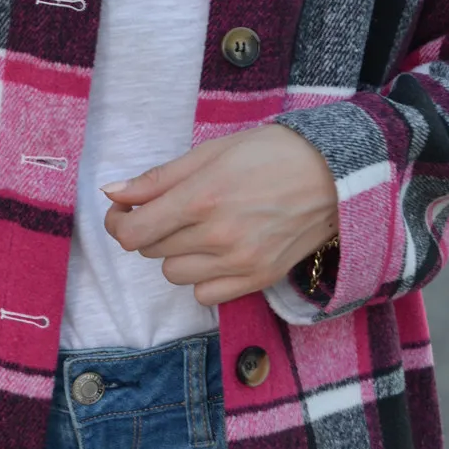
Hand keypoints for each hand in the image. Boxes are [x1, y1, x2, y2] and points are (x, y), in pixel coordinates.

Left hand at [102, 125, 337, 306]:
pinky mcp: (258, 279)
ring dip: (176, 254)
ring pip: (175, 274)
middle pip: (152, 251)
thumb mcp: (211, 152)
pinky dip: (201, 278)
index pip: (133, 234)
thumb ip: (158, 178)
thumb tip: (112, 192)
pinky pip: (205, 295)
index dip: (118, 224)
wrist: (336, 174)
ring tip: (199, 230)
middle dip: (152, 230)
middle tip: (170, 210)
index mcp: (201, 199)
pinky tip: (216, 253)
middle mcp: (217, 236)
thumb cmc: (272, 153)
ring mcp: (239, 263)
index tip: (124, 212)